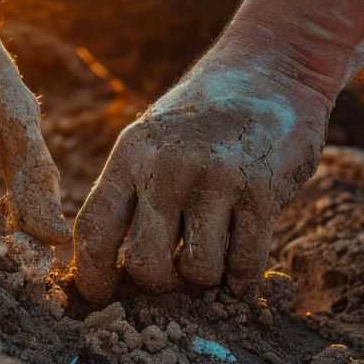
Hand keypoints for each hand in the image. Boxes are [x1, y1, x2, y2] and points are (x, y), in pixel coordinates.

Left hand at [73, 59, 329, 301]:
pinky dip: (244, 274)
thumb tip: (118, 269)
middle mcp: (168, 168)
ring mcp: (216, 179)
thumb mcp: (153, 139)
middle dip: (161, 284)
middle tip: (175, 274)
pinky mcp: (262, 191)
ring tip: (216, 252)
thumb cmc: (204, 120)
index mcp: (131, 155)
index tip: (102, 294)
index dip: (91, 274)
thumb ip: (133, 192)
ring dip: (208, 277)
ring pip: (199, 271)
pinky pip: (246, 264)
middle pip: (146, 265)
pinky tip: (244, 253)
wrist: (272, 69)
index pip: (93, 229)